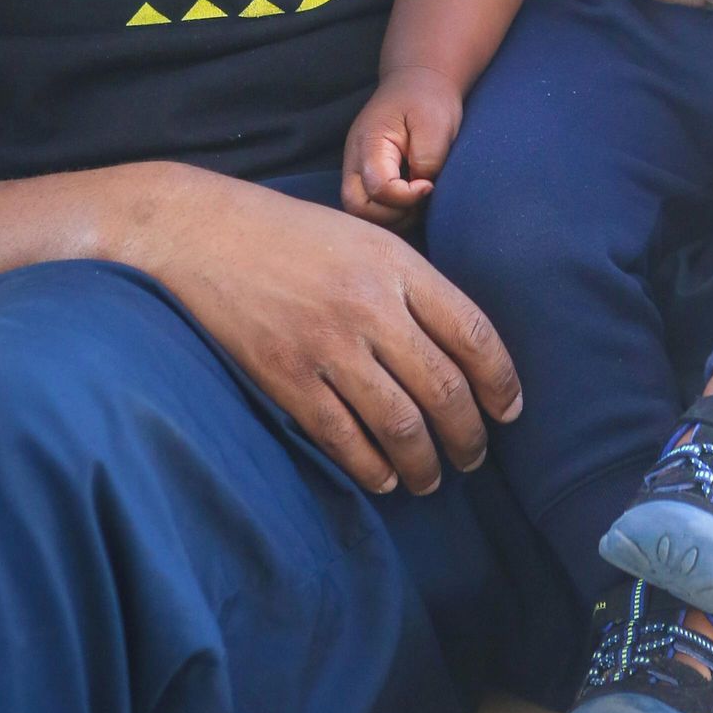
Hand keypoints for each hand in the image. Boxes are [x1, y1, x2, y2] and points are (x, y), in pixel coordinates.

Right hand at [137, 165, 517, 495]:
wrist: (203, 233)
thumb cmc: (291, 234)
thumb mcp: (365, 238)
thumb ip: (411, 285)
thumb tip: (460, 347)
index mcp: (397, 265)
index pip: (474, 334)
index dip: (501, 382)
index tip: (509, 411)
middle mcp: (370, 306)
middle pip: (444, 389)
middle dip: (469, 435)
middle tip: (474, 456)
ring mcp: (327, 345)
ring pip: (400, 424)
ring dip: (425, 463)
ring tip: (432, 478)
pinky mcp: (286, 378)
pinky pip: (344, 439)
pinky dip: (372, 469)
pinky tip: (384, 478)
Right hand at [342, 69, 462, 226]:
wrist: (416, 84)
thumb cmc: (426, 100)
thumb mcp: (436, 123)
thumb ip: (428, 158)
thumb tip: (421, 189)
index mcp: (370, 141)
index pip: (377, 187)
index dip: (407, 196)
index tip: (430, 184)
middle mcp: (354, 159)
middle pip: (357, 207)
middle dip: (393, 215)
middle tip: (421, 199)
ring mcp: (356, 170)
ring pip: (361, 213)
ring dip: (393, 217)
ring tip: (419, 200)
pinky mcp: (364, 178)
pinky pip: (370, 209)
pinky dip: (391, 214)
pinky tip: (412, 201)